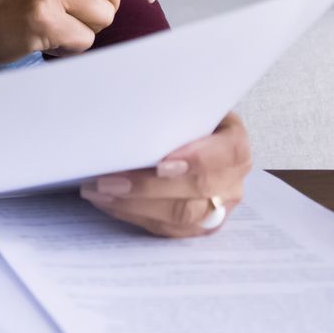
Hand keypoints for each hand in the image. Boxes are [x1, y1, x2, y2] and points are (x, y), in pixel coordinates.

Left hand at [80, 112, 252, 237]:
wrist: (193, 136)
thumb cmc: (182, 116)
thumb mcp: (185, 104)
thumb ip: (169, 106)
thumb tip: (127, 102)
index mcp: (234, 143)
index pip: (226, 153)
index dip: (196, 160)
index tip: (160, 163)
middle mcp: (232, 180)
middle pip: (198, 190)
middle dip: (149, 187)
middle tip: (108, 180)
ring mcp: (219, 207)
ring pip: (182, 216)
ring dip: (135, 205)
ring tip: (98, 191)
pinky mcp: (199, 227)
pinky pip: (168, 230)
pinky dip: (133, 216)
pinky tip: (107, 202)